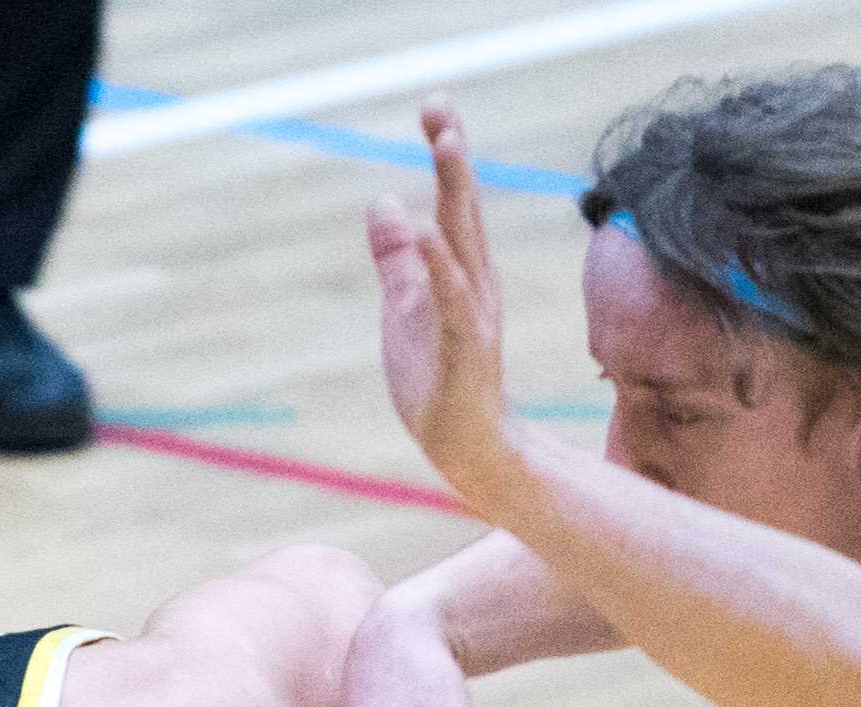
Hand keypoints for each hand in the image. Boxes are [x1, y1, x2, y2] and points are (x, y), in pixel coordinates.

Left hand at [367, 100, 521, 502]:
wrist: (468, 448)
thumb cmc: (439, 377)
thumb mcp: (407, 306)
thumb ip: (396, 256)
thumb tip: (385, 200)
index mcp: (462, 270)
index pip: (454, 201)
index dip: (446, 152)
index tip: (434, 105)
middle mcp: (474, 283)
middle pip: (463, 208)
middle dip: (453, 155)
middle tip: (440, 106)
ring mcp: (472, 316)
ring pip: (463, 244)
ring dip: (456, 192)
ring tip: (445, 145)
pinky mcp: (464, 351)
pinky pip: (451, 302)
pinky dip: (439, 267)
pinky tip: (425, 233)